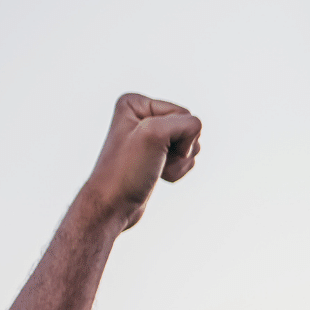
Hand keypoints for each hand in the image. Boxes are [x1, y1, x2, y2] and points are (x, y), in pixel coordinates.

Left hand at [82, 94, 201, 231]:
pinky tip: (160, 175)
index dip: (177, 136)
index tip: (152, 150)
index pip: (183, 113)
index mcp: (135, 103)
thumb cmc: (127, 171)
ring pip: (191, 143)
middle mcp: (141, 116)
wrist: (113, 205)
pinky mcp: (157, 155)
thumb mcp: (154, 134)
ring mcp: (150, 136)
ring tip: (157, 169)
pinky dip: (179, 170)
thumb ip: (186, 123)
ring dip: (181, 162)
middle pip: (189, 128)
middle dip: (181, 150)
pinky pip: (186, 157)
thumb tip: (196, 135)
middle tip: (156, 161)